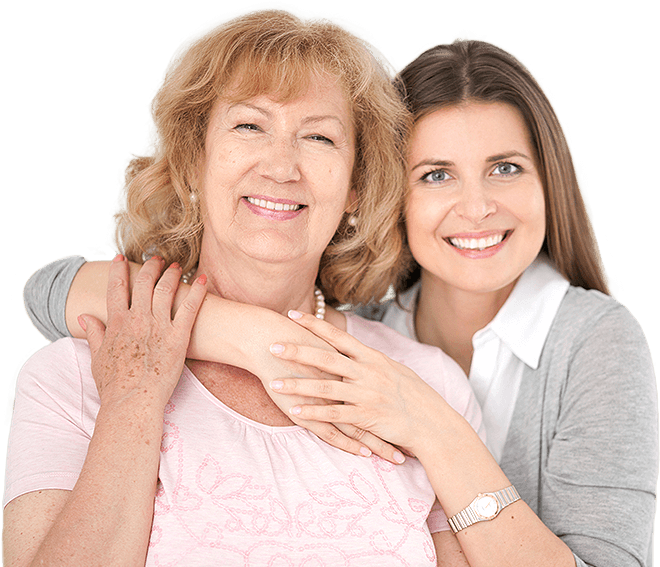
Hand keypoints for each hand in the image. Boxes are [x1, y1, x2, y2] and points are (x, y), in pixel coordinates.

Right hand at [78, 255, 206, 409]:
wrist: (132, 402)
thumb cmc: (114, 386)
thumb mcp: (97, 358)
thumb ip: (93, 334)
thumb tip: (83, 318)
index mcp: (116, 323)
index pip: (116, 288)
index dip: (118, 270)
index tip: (120, 258)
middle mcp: (137, 319)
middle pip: (143, 283)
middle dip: (150, 266)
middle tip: (156, 258)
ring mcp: (158, 326)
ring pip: (166, 290)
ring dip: (172, 274)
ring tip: (177, 266)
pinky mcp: (178, 336)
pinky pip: (190, 308)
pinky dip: (197, 291)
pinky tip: (203, 280)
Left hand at [269, 311, 446, 457]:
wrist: (433, 423)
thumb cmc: (414, 396)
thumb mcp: (394, 370)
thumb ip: (370, 361)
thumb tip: (354, 349)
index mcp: (372, 357)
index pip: (338, 336)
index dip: (313, 325)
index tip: (292, 315)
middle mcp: (367, 372)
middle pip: (326, 358)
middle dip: (297, 351)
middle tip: (272, 346)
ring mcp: (367, 394)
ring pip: (326, 387)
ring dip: (297, 385)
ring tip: (274, 383)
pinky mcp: (367, 416)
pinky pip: (335, 414)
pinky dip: (313, 413)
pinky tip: (294, 412)